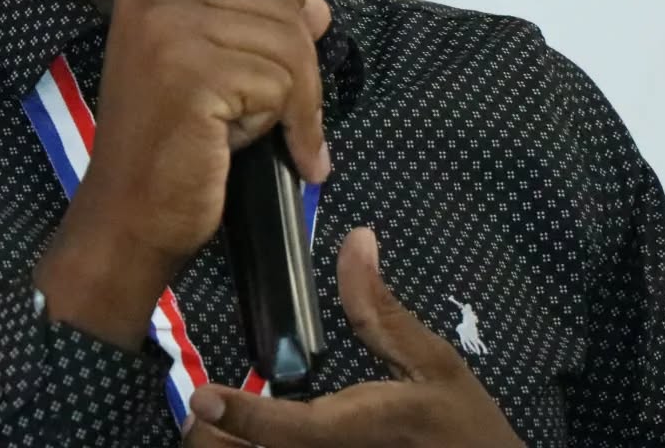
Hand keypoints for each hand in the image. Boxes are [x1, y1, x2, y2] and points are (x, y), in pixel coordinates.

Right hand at [35, 0, 331, 349]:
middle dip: (300, 62)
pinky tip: (266, 150)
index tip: (290, 34)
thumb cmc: (172, 144)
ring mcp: (168, 30)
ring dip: (297, 99)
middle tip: (283, 113)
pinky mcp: (191, 75)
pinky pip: (283, 85)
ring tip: (265, 132)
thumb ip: (258, 25)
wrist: (128, 216)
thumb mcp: (213, 68)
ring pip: (290, 41)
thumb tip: (318, 6)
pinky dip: (295, 126)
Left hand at [184, 228, 524, 447]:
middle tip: (206, 412)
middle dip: (221, 441)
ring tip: (220, 428)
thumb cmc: (463, 427)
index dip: (244, 417)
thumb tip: (355, 237)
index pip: (294, 430)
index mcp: (363, 431)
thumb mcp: (433, 364)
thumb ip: (382, 310)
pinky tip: (249, 441)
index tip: (202, 398)